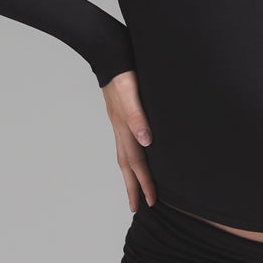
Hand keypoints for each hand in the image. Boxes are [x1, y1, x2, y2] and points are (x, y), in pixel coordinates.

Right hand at [102, 71, 156, 210]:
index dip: (145, 183)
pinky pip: (125, 145)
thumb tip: (146, 142)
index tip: (152, 202)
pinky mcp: (120, 117)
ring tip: (134, 190)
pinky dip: (130, 158)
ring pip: (124, 156)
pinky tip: (135, 157)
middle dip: (133, 188)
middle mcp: (120, 129)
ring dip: (130, 176)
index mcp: (124, 128)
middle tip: (138, 207)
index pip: (137, 162)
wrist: (110, 55)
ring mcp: (119, 124)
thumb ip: (138, 117)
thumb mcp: (131, 94)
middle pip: (127, 165)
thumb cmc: (124, 72)